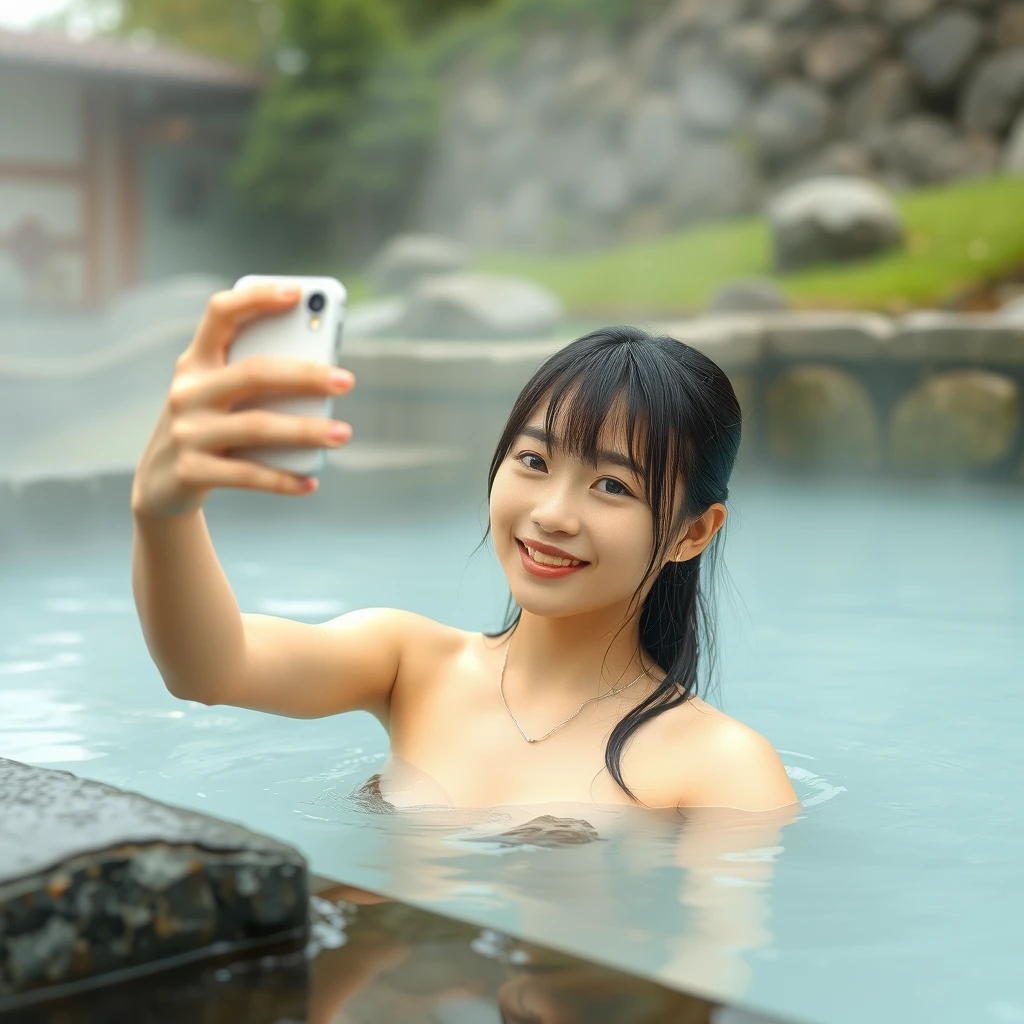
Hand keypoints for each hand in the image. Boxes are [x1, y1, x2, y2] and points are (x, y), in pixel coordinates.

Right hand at [130, 283, 354, 518]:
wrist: (160, 484)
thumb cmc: (210, 428)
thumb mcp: (222, 398)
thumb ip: (258, 382)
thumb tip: (324, 382)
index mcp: (197, 362)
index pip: (220, 315)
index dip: (256, 298)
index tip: (298, 293)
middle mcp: (187, 391)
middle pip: (253, 372)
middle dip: (305, 374)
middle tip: (347, 381)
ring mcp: (186, 432)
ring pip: (256, 426)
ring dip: (306, 431)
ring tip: (343, 434)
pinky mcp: (190, 472)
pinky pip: (246, 474)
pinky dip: (282, 479)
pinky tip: (310, 482)